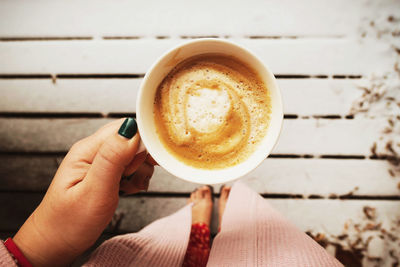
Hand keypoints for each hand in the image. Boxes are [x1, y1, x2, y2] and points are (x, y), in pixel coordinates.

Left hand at [13, 118, 155, 265]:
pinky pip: (130, 167)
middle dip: (141, 159)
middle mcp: (93, 151)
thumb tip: (130, 129)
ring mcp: (100, 162)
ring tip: (128, 187)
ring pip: (134, 154)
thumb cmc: (68, 223)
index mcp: (88, 150)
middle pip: (131, 138)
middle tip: (131, 179)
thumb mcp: (93, 191)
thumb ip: (113, 159)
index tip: (144, 163)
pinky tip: (127, 190)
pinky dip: (135, 178)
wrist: (56, 243)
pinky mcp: (105, 173)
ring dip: (139, 171)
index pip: (124, 128)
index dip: (141, 142)